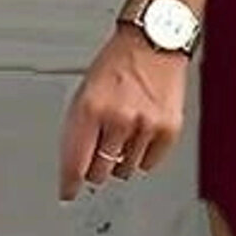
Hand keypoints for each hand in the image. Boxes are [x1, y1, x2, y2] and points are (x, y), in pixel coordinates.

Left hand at [58, 26, 189, 201]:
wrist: (154, 41)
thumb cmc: (118, 63)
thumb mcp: (85, 91)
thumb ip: (79, 129)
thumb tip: (76, 164)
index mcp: (90, 108)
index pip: (75, 161)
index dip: (69, 183)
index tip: (67, 193)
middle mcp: (117, 119)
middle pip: (100, 172)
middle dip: (96, 167)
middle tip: (100, 152)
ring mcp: (145, 126)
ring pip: (125, 170)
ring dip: (121, 159)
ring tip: (124, 132)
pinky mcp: (168, 130)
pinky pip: (149, 163)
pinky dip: (144, 154)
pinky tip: (142, 132)